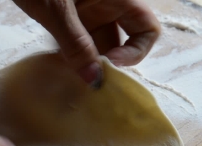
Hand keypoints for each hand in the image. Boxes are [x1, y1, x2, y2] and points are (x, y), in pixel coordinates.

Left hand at [12, 0, 160, 85]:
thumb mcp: (57, 9)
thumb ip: (75, 43)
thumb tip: (94, 79)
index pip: (147, 28)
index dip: (135, 51)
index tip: (109, 65)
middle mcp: (106, 4)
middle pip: (119, 41)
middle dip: (105, 63)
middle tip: (86, 81)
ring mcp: (84, 9)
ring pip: (94, 44)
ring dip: (84, 63)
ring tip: (68, 78)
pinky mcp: (64, 14)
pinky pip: (74, 40)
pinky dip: (67, 54)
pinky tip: (54, 67)